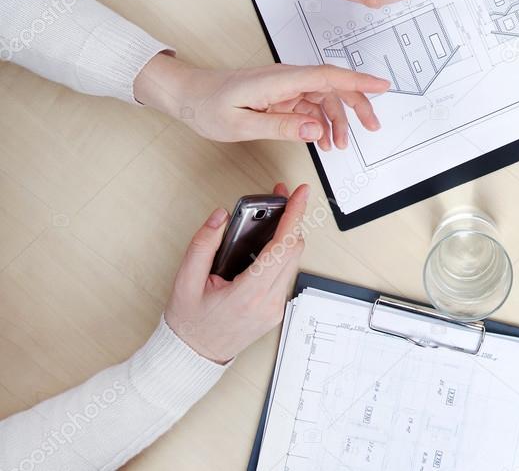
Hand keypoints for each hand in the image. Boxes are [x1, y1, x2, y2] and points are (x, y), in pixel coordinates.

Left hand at [133, 53, 389, 150]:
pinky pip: (310, 105)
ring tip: (340, 145)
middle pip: (333, 86)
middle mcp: (287, 78)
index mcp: (279, 80)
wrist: (187, 95)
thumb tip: (316, 129)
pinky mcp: (282, 94)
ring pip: (324, 98)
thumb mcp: (241, 124)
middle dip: (357, 104)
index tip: (383, 85)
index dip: (358, 81)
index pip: (327, 77)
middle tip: (373, 127)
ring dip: (337, 120)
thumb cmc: (207, 106)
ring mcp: (285, 86)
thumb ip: (282, 126)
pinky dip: (321, 122)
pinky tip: (323, 139)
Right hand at [165, 183, 307, 363]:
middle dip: (292, 218)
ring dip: (288, 236)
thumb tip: (220, 217)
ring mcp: (275, 308)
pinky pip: (287, 273)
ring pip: (294, 261)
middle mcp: (268, 302)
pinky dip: (282, 253)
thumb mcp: (185, 281)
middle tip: (281, 198)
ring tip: (274, 216)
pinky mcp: (276, 310)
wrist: (193, 356)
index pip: (281, 247)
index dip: (294, 215)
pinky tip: (268, 242)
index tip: (300, 194)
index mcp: (248, 295)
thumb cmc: (188, 322)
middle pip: (294, 250)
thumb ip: (202, 244)